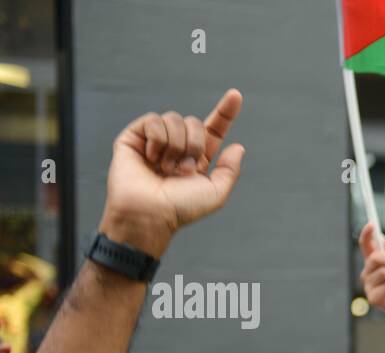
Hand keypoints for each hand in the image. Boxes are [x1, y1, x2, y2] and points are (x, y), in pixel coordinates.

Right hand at [98, 88, 244, 256]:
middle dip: (194, 144)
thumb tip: (238, 146)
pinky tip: (151, 157)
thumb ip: (230, 170)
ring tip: (166, 168)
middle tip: (185, 169)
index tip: (236, 95)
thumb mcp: (216, 193)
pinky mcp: (134, 137)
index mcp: (197, 158)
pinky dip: (157, 139)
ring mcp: (155, 141)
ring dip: (175, 145)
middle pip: (194, 122)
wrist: (150, 213)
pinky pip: (153, 120)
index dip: (225, 112)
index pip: (213, 129)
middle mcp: (177, 147)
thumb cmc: (181, 208)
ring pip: (174, 119)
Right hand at [359, 222, 384, 316]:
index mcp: (375, 263)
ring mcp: (370, 287)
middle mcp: (369, 274)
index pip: (366, 245)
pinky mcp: (374, 300)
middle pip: (372, 259)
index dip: (366, 234)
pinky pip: (383, 288)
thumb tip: (381, 238)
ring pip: (379, 273)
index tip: (372, 224)